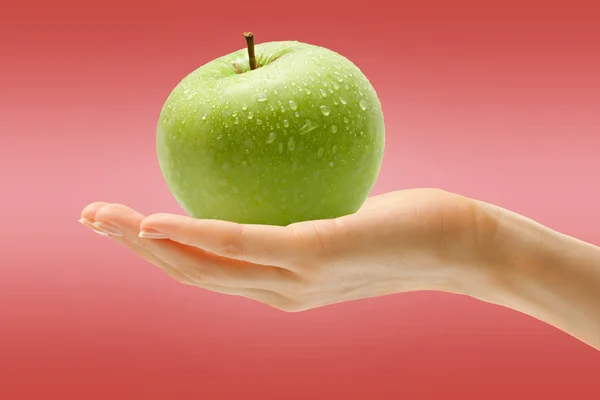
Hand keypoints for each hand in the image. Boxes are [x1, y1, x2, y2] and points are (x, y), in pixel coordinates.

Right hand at [79, 189, 483, 311]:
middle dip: (134, 250)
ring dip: (146, 243)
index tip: (124, 226)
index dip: (157, 254)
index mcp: (281, 286)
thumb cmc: (405, 227)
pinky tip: (155, 218)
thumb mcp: (345, 221)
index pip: (207, 273)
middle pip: (191, 274)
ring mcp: (295, 280)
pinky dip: (195, 233)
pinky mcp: (315, 257)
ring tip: (104, 219)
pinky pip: (242, 243)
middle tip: (91, 220)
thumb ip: (306, 216)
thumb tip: (284, 180)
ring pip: (204, 265)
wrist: (463, 247)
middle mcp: (280, 293)